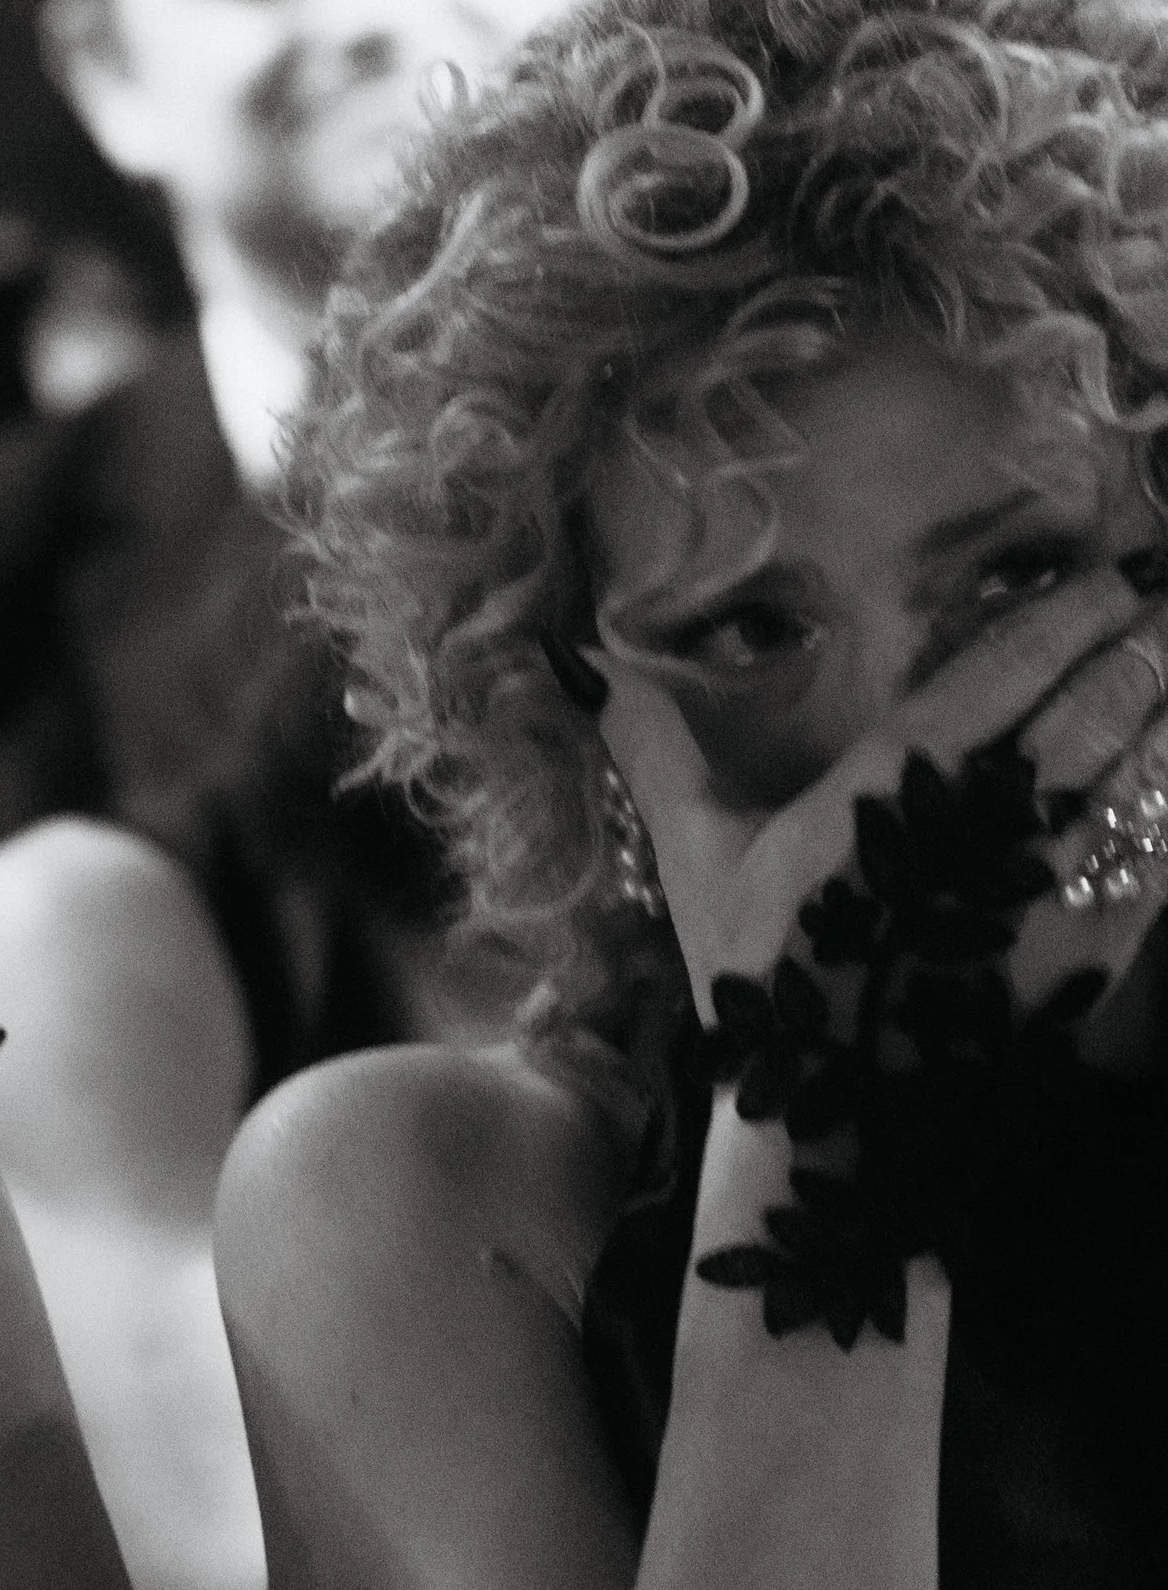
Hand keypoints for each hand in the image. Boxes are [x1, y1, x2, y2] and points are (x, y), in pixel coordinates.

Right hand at [598, 567, 1167, 1017]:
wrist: (843, 1127)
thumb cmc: (766, 985)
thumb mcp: (699, 862)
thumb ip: (659, 755)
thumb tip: (592, 663)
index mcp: (885, 800)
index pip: (990, 684)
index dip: (1053, 622)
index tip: (1103, 575)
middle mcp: (977, 832)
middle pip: (1084, 715)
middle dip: (1133, 649)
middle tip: (1161, 595)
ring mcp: (1044, 890)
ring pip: (1134, 776)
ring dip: (1162, 710)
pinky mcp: (1092, 950)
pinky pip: (1155, 853)